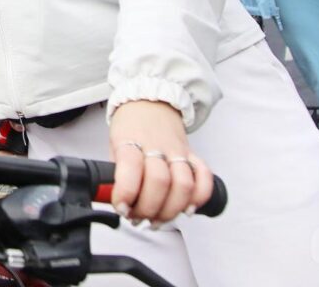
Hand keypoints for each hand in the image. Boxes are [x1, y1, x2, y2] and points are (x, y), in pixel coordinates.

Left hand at [108, 100, 212, 223]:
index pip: (131, 169)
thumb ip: (117, 172)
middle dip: (149, 208)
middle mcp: (157, 146)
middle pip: (160, 181)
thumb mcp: (114, 145)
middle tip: (139, 218)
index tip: (122, 208)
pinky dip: (200, 196)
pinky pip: (204, 176)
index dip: (127, 193)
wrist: (149, 99)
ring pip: (184, 183)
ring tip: (159, 219)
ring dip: (172, 209)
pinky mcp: (193, 154)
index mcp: (131, 141)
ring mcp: (177, 150)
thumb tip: (115, 202)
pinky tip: (188, 208)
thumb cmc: (130, 126)